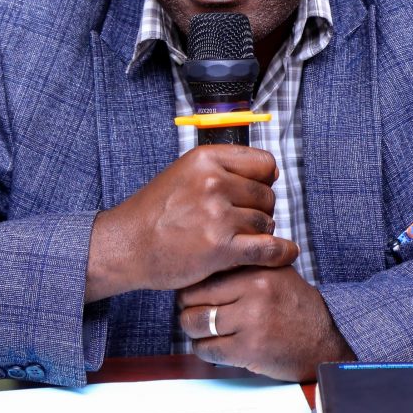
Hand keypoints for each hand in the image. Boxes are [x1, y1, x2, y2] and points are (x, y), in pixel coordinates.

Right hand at [85, 145, 298, 301]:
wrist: (126, 245)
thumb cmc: (155, 212)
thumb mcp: (185, 173)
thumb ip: (222, 168)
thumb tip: (272, 171)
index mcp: (206, 159)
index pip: (264, 163)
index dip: (265, 180)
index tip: (258, 191)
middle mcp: (213, 182)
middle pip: (267, 194)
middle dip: (261, 210)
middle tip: (242, 222)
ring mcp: (217, 215)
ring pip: (266, 222)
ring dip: (259, 233)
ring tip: (237, 239)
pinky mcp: (220, 248)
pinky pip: (267, 248)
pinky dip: (281, 252)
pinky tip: (285, 253)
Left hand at [177, 266, 354, 381]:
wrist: (325, 340)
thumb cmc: (297, 306)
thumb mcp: (277, 272)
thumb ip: (247, 263)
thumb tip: (207, 261)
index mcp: (258, 268)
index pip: (205, 272)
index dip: (191, 285)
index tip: (192, 293)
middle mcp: (254, 291)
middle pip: (193, 297)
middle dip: (187, 308)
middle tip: (191, 312)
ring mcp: (251, 321)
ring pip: (195, 323)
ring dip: (192, 330)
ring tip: (200, 330)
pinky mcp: (249, 349)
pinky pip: (207, 349)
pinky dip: (202, 349)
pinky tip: (211, 346)